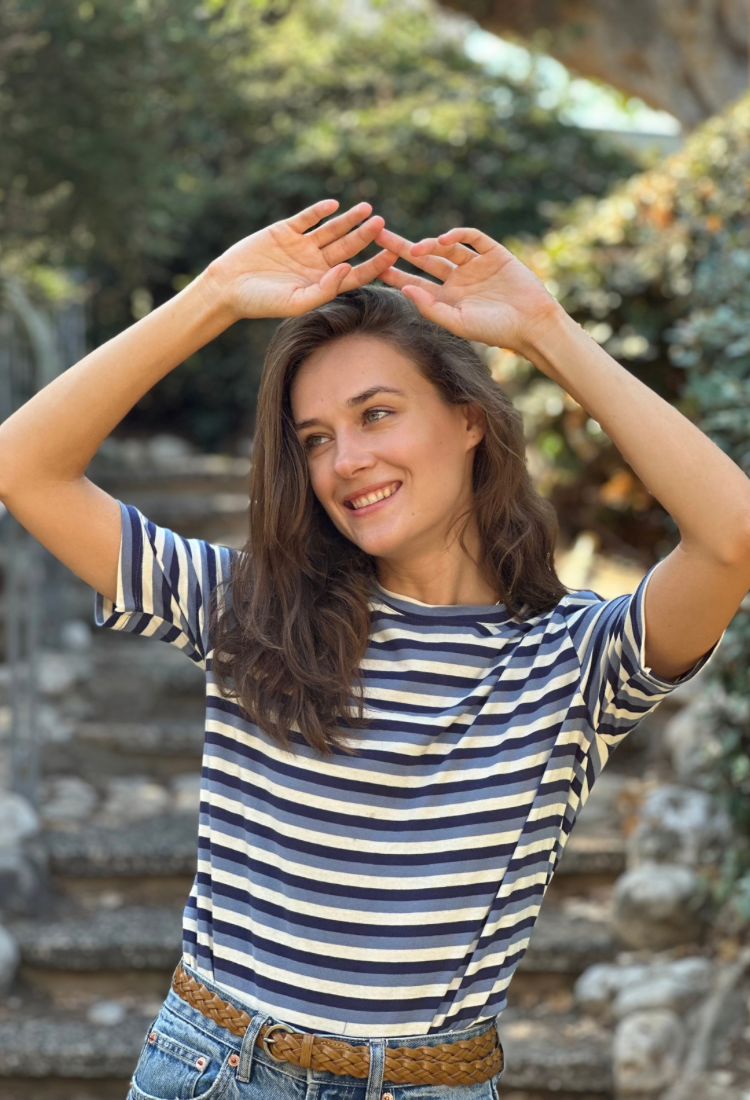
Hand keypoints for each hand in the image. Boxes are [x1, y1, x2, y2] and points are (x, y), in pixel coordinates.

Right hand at [202, 199, 398, 321]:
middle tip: (382, 223)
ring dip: (349, 219)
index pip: (356, 273)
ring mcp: (302, 246)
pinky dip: (319, 211)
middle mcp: (316, 263)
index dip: (375, 264)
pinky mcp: (286, 230)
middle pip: (348, 247)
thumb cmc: (262, 302)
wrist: (229, 287)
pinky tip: (333, 205)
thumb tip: (348, 269)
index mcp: (322, 283)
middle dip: (365, 235)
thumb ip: (324, 289)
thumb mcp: (295, 302)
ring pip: (332, 230)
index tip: (392, 254)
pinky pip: (307, 218)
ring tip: (366, 208)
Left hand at [374, 225, 562, 352]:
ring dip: (431, 244)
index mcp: (447, 299)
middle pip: (424, 259)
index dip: (395, 274)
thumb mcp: (458, 323)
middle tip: (378, 234)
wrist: (532, 323)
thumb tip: (404, 291)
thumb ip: (431, 308)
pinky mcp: (494, 253)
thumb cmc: (495, 330)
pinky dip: (459, 235)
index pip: (415, 282)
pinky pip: (473, 238)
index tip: (375, 265)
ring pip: (447, 248)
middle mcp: (459, 280)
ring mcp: (476, 265)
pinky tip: (446, 239)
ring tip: (417, 248)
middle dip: (401, 248)